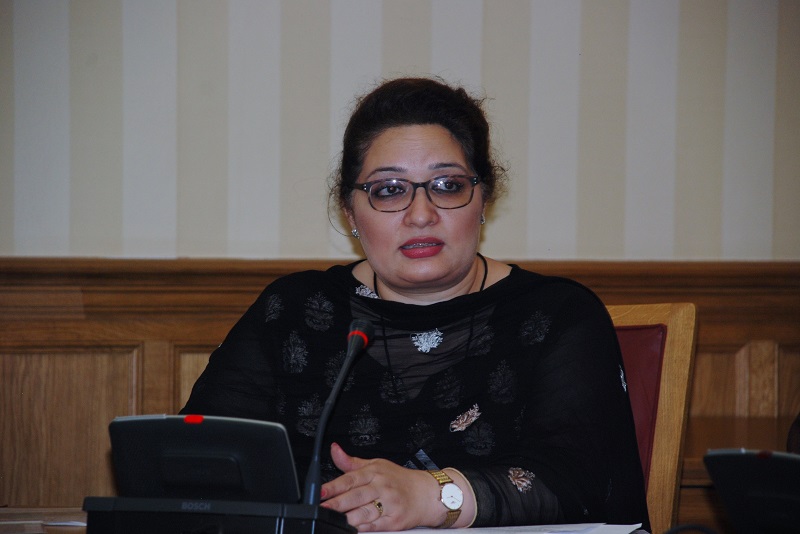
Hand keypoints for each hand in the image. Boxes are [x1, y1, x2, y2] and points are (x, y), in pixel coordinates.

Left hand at [319, 442, 442, 531]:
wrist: (427, 494)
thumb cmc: (399, 479)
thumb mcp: (376, 465)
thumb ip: (352, 463)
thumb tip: (334, 450)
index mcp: (374, 472)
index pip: (350, 478)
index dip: (334, 486)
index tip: (321, 492)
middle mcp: (381, 487)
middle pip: (356, 496)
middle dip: (337, 504)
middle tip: (323, 508)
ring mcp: (389, 504)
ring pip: (365, 512)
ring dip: (348, 518)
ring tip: (334, 520)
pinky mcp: (395, 520)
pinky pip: (376, 525)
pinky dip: (363, 528)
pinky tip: (353, 528)